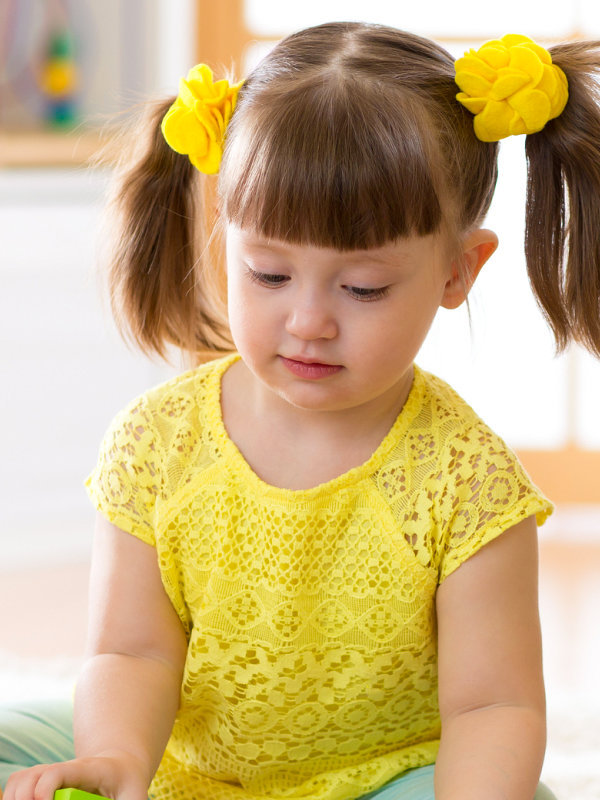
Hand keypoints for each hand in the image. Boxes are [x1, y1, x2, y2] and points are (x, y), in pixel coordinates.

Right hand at [3, 751, 149, 799]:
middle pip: (30, 776)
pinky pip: (16, 787)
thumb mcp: (135, 796)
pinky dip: (12, 798)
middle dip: (24, 798)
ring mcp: (50, 775)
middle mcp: (62, 769)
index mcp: (86, 770)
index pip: (56, 772)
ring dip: (14, 798)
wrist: (121, 767)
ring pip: (18, 780)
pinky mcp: (42, 784)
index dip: (44, 789)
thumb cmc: (128, 782)